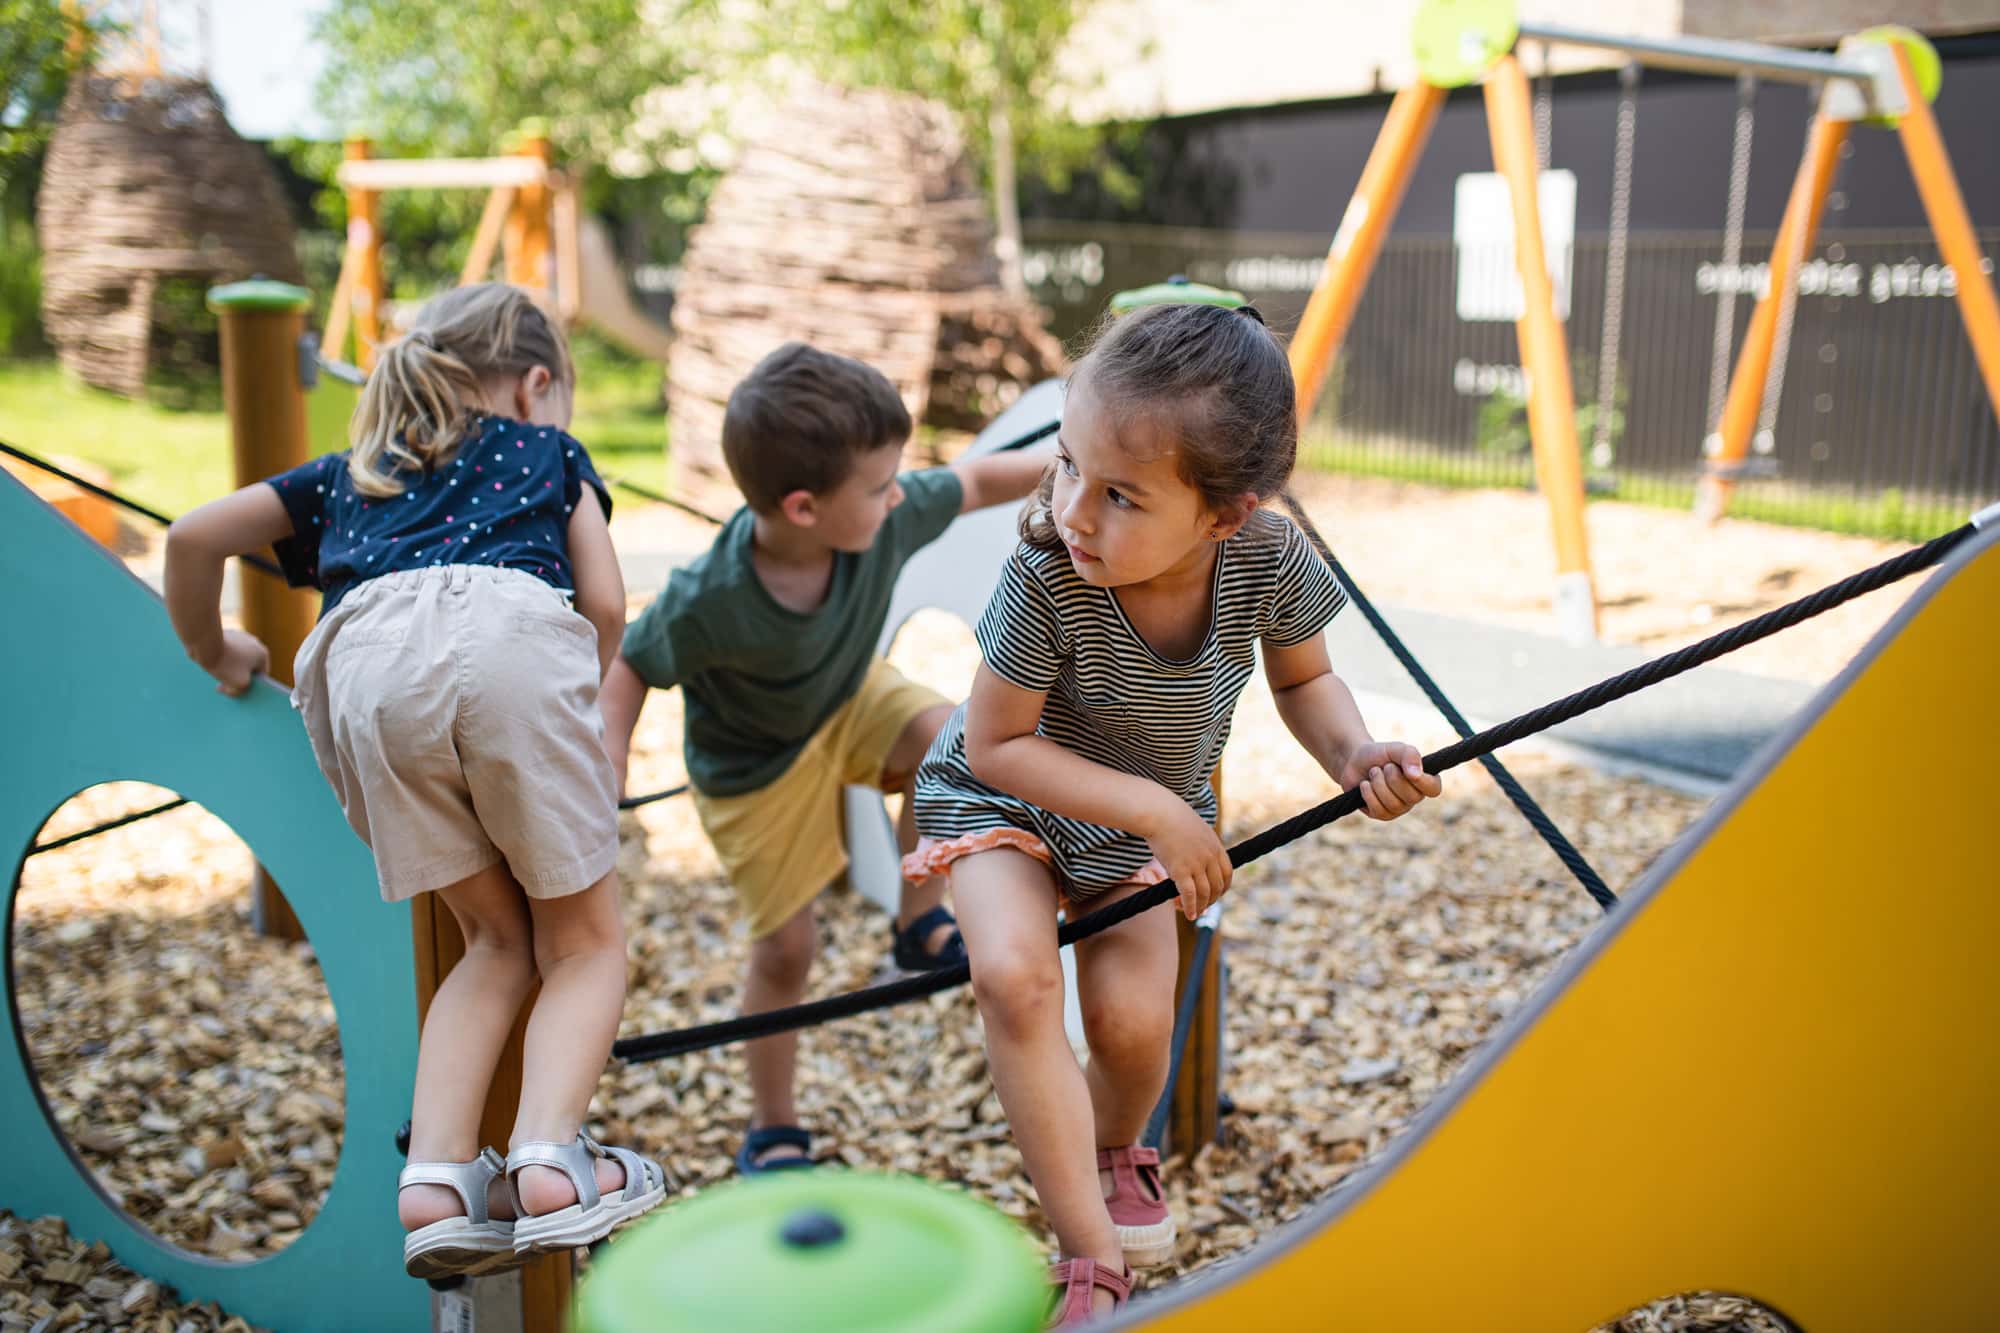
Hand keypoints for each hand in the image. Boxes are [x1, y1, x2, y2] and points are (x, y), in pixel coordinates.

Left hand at [202, 629, 268, 696]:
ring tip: (215, 673)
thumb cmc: (225, 664)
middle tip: (222, 685)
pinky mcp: (226, 633)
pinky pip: (226, 650)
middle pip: (247, 666)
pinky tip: (211, 662)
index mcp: (263, 653)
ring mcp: (240, 635)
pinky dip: (220, 657)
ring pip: (236, 658)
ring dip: (228, 667)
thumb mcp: (238, 685)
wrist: (205, 644)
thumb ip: (242, 691)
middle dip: (236, 677)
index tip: (236, 690)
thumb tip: (236, 689)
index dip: (249, 686)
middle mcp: (254, 642)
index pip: (260, 675)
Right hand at [1140, 792, 1231, 919]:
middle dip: (1211, 900)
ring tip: (1194, 913)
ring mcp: (1196, 864)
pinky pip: (1189, 894)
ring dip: (1200, 906)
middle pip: (1217, 886)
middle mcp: (1209, 857)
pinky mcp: (1180, 870)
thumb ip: (1199, 844)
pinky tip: (1188, 914)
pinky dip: (1190, 907)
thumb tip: (1195, 855)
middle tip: (1202, 906)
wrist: (1158, 812)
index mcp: (1215, 846)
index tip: (1216, 894)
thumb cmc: (1170, 818)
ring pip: (1204, 893)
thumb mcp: (1194, 829)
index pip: (1227, 873)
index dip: (1223, 887)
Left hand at [1338, 741, 1441, 820]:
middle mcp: (1414, 797)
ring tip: (1374, 773)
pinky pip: (1379, 810)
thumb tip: (1416, 775)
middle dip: (1393, 778)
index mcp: (1423, 780)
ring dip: (1379, 784)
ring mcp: (1398, 808)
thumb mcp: (1395, 749)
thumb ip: (1409, 755)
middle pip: (1411, 797)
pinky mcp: (1381, 814)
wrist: (1354, 761)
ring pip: (1393, 804)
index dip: (1423, 782)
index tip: (1407, 771)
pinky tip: (1365, 784)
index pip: (1434, 789)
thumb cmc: (1380, 754)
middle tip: (1385, 766)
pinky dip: (1369, 794)